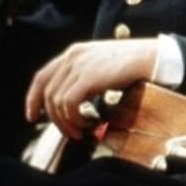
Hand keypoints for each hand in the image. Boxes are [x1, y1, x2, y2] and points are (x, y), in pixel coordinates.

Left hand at [24, 38, 157, 139]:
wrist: (153, 58)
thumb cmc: (133, 66)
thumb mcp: (102, 68)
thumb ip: (84, 79)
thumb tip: (72, 106)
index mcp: (74, 53)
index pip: (42, 77)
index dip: (33, 98)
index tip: (33, 117)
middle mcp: (72, 56)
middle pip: (47, 92)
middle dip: (54, 118)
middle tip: (70, 132)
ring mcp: (79, 65)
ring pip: (56, 101)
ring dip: (66, 122)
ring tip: (82, 131)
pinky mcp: (88, 77)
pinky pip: (68, 103)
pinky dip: (74, 118)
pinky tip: (88, 123)